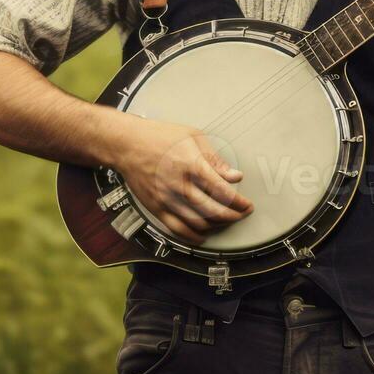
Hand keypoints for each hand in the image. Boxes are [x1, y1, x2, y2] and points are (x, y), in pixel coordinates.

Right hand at [115, 118, 253, 244]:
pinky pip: (177, 229)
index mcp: (191, 165)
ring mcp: (167, 199)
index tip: (247, 204)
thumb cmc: (160, 136)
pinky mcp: (156, 208)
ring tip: (226, 220)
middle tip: (242, 214)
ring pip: (198, 223)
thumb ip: (215, 159)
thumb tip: (234, 176)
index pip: (222, 191)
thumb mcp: (193, 137)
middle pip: (213, 211)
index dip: (239, 202)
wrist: (127, 144)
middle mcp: (179, 185)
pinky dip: (193, 236)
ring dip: (216, 226)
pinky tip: (203, 234)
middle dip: (233, 216)